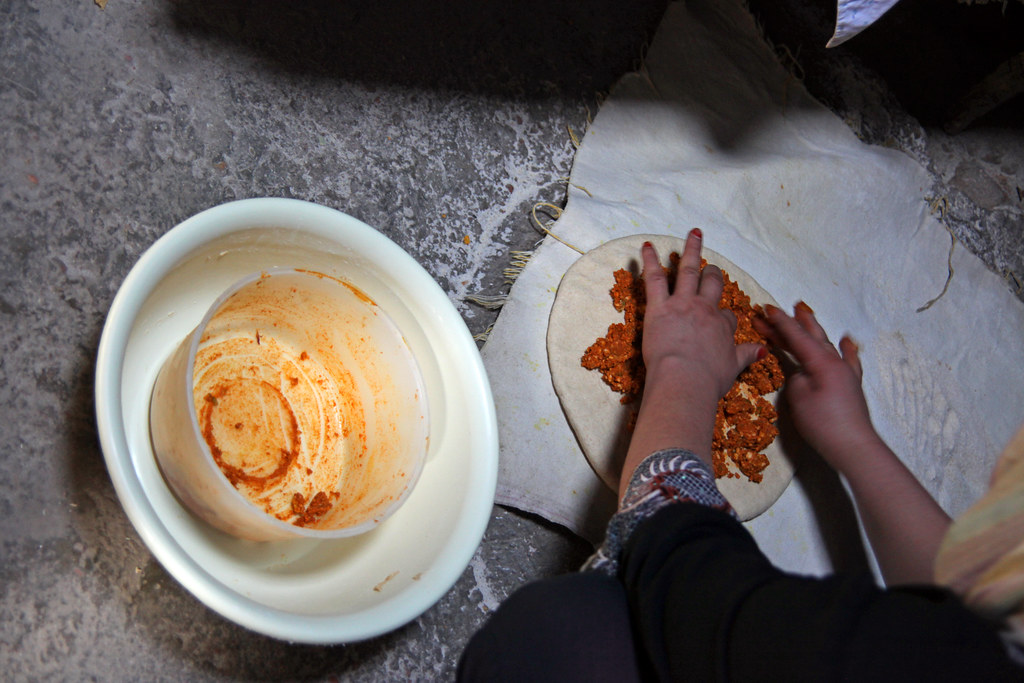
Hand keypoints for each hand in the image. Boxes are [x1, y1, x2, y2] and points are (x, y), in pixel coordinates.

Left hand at [619, 230, 762, 488]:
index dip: (724, 320)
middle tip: (712, 267)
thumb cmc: (708, 379)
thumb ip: (747, 355)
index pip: (727, 317)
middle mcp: (705, 309)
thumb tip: (764, 351)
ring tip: (693, 234)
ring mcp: (683, 304)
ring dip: (690, 251)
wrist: (685, 378)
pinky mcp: (660, 306)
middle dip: (713, 274)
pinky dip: (651, 261)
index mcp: (722, 327)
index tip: (721, 326)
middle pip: (712, 284)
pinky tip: (648, 246)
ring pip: (687, 270)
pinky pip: (655, 278)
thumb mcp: (734, 368)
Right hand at [753, 303, 878, 468]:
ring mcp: (845, 372)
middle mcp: (834, 362)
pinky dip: (846, 347)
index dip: (780, 323)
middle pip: (809, 336)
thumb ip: (796, 379)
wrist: (853, 445)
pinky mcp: (851, 384)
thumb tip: (801, 373)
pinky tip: (847, 339)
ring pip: (825, 343)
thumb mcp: (798, 399)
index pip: (796, 337)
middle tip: (778, 310)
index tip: (766, 309)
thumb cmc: (823, 423)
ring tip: (804, 313)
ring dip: (812, 329)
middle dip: (792, 322)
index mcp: (820, 362)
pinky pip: (849, 359)